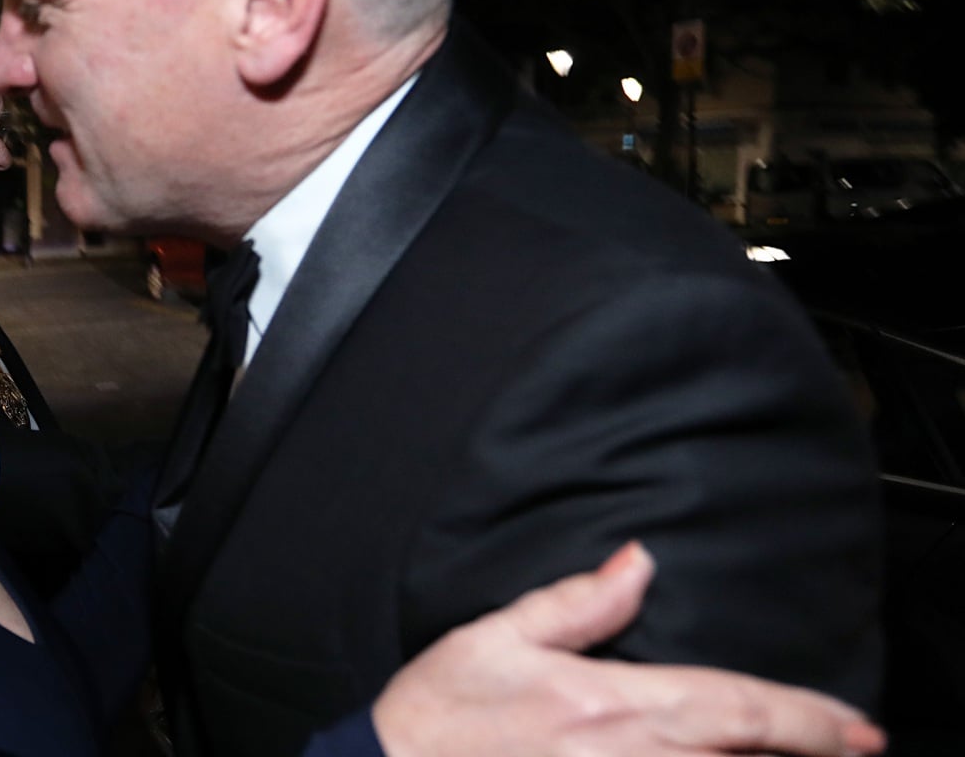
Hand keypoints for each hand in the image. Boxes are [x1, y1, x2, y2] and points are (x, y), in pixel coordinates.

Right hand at [372, 543, 884, 756]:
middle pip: (741, 756)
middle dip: (804, 752)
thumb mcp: (498, 635)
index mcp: (610, 703)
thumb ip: (575, 602)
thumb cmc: (440, 711)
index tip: (857, 729)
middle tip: (851, 745)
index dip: (806, 719)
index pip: (734, 708)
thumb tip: (638, 561)